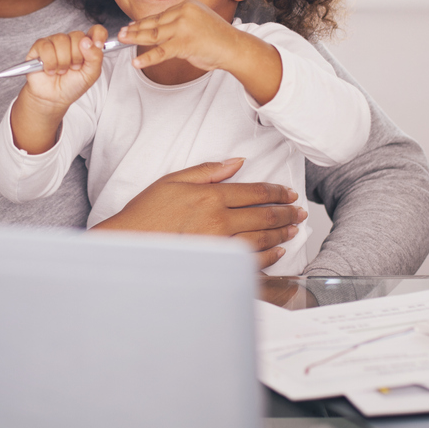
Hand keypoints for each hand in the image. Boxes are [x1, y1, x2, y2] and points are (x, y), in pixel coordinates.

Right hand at [20, 25, 108, 110]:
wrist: (53, 98)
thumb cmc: (72, 85)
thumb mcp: (90, 75)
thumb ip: (95, 57)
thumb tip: (88, 42)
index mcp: (86, 46)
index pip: (96, 30)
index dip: (97, 35)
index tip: (98, 45)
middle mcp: (71, 41)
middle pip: (77, 36)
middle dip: (77, 57)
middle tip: (73, 68)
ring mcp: (55, 42)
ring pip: (61, 40)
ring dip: (62, 61)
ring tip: (61, 70)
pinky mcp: (40, 46)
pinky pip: (46, 47)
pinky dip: (50, 62)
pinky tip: (50, 69)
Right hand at [91, 158, 306, 269]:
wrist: (129, 245)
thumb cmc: (146, 213)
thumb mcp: (173, 180)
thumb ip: (207, 170)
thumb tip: (236, 162)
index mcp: (211, 197)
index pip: (254, 192)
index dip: (275, 192)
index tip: (288, 192)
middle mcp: (219, 221)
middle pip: (264, 215)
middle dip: (286, 212)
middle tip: (299, 211)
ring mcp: (219, 246)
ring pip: (262, 239)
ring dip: (281, 233)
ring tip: (293, 228)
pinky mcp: (216, 265)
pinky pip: (250, 262)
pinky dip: (268, 257)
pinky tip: (277, 252)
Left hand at [117, 0, 239, 72]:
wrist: (235, 47)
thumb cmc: (217, 38)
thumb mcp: (197, 23)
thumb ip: (179, 24)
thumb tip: (159, 31)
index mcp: (187, 5)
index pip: (160, 15)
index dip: (143, 22)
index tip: (130, 26)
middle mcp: (184, 12)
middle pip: (154, 22)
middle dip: (135, 29)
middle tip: (120, 33)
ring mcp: (184, 27)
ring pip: (154, 34)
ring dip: (135, 38)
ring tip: (122, 40)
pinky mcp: (185, 42)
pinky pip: (162, 51)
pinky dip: (148, 58)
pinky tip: (138, 62)